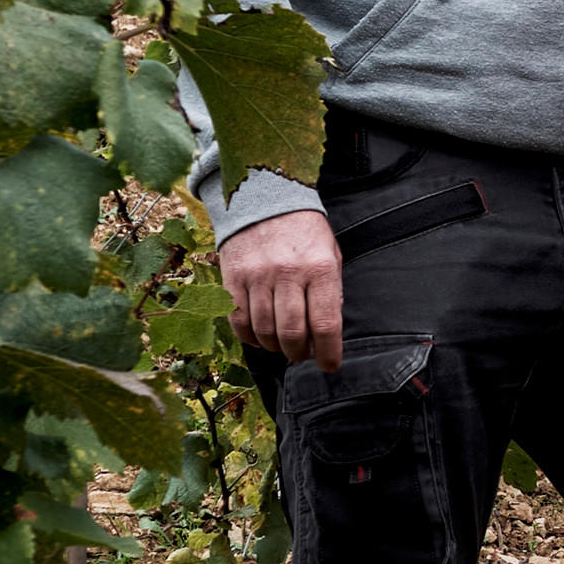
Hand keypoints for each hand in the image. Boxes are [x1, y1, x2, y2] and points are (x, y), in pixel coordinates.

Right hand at [220, 209, 344, 372]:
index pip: (325, 324)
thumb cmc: (304, 233)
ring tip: (283, 345)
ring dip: (275, 346)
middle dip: (299, 353)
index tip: (329, 365)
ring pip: (264, 330)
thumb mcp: (330, 255)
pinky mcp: (233, 278)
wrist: (266, 198)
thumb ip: (330, 293)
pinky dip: (250, 337)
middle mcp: (288, 273)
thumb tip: (326, 334)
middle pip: (292, 333)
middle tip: (302, 354)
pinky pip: (239, 320)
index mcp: (320, 268)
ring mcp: (257, 276)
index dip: (328, 353)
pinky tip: (260, 336)